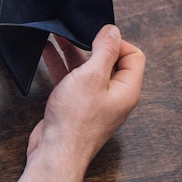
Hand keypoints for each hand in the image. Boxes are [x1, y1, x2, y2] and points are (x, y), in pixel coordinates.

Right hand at [5, 25, 144, 181]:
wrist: (56, 151)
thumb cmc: (75, 120)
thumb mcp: (91, 76)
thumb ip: (104, 51)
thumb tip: (113, 30)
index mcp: (126, 89)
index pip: (133, 56)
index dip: (117, 42)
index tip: (96, 34)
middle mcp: (114, 95)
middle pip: (108, 61)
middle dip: (90, 43)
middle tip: (75, 30)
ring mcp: (94, 101)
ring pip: (86, 69)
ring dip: (72, 52)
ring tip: (57, 34)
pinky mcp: (76, 105)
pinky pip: (71, 79)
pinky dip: (61, 65)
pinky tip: (48, 52)